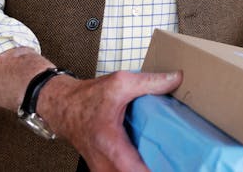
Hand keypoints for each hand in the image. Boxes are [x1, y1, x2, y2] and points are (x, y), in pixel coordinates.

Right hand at [37, 69, 181, 171]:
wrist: (64, 107)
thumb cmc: (87, 98)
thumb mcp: (120, 83)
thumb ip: (150, 82)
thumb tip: (176, 79)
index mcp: (110, 144)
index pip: (137, 171)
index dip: (157, 170)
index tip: (177, 164)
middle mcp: (106, 163)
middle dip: (158, 168)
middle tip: (179, 159)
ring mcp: (104, 169)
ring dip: (147, 168)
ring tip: (169, 159)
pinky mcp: (106, 168)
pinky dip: (139, 168)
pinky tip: (154, 158)